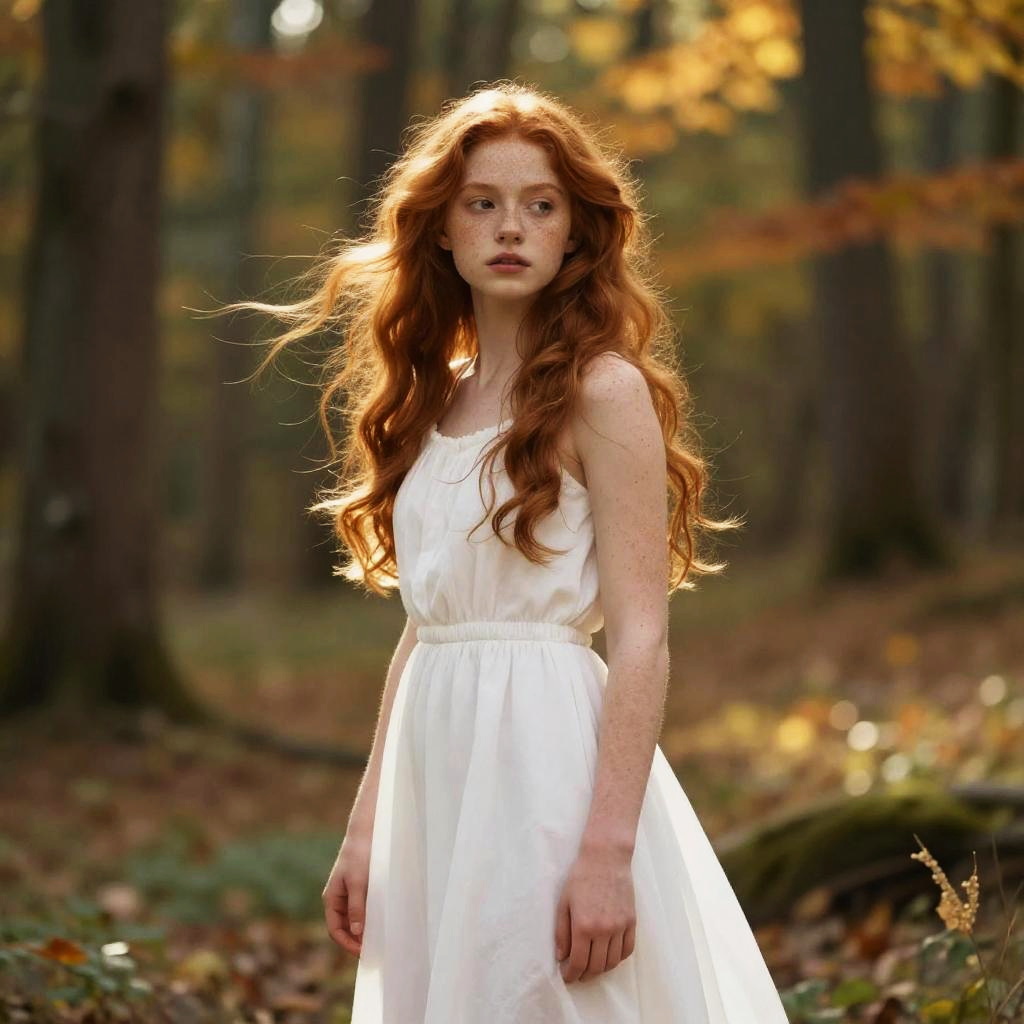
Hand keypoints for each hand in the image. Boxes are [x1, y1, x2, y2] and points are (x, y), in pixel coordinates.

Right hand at [322, 817, 372, 955]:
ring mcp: (348, 894)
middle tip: (374, 950)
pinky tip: (381, 921)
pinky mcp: (360, 888)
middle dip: (356, 940)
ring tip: (379, 939)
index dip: (347, 944)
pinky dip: (369, 918)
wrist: (366, 831)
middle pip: (344, 928)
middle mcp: (338, 899)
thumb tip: (356, 931)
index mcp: (331, 899)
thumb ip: (356, 907)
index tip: (363, 953)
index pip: (335, 930)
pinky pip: (362, 909)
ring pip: (353, 919)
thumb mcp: (359, 882)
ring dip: (363, 930)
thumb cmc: (360, 855)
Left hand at [554, 841, 635, 983]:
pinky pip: (627, 950)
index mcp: (583, 926)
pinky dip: (618, 959)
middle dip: (585, 975)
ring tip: (592, 967)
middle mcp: (603, 930)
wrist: (606, 858)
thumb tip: (561, 956)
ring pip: (612, 962)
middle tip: (578, 974)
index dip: (571, 974)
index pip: (578, 962)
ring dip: (601, 970)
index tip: (567, 976)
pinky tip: (609, 957)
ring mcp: (620, 927)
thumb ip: (561, 932)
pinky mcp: (631, 922)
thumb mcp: (564, 902)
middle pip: (596, 966)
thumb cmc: (581, 877)